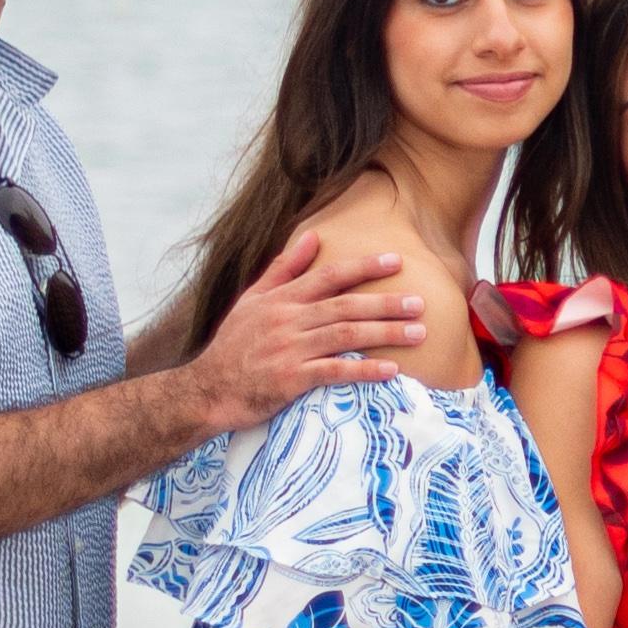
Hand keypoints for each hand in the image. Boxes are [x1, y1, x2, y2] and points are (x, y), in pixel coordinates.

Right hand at [181, 232, 422, 426]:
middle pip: (344, 305)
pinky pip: (334, 372)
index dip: (363, 268)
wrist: (207, 390)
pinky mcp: (290, 380)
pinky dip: (364, 370)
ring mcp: (289, 349)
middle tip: (420, 303)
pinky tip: (392, 370)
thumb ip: (284, 269)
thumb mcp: (252, 301)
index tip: (396, 261)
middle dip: (385, 302)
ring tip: (418, 333)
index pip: (328, 276)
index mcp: (281, 300)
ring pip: (345, 335)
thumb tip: (312, 237)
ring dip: (385, 333)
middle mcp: (287, 320)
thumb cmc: (234, 345)